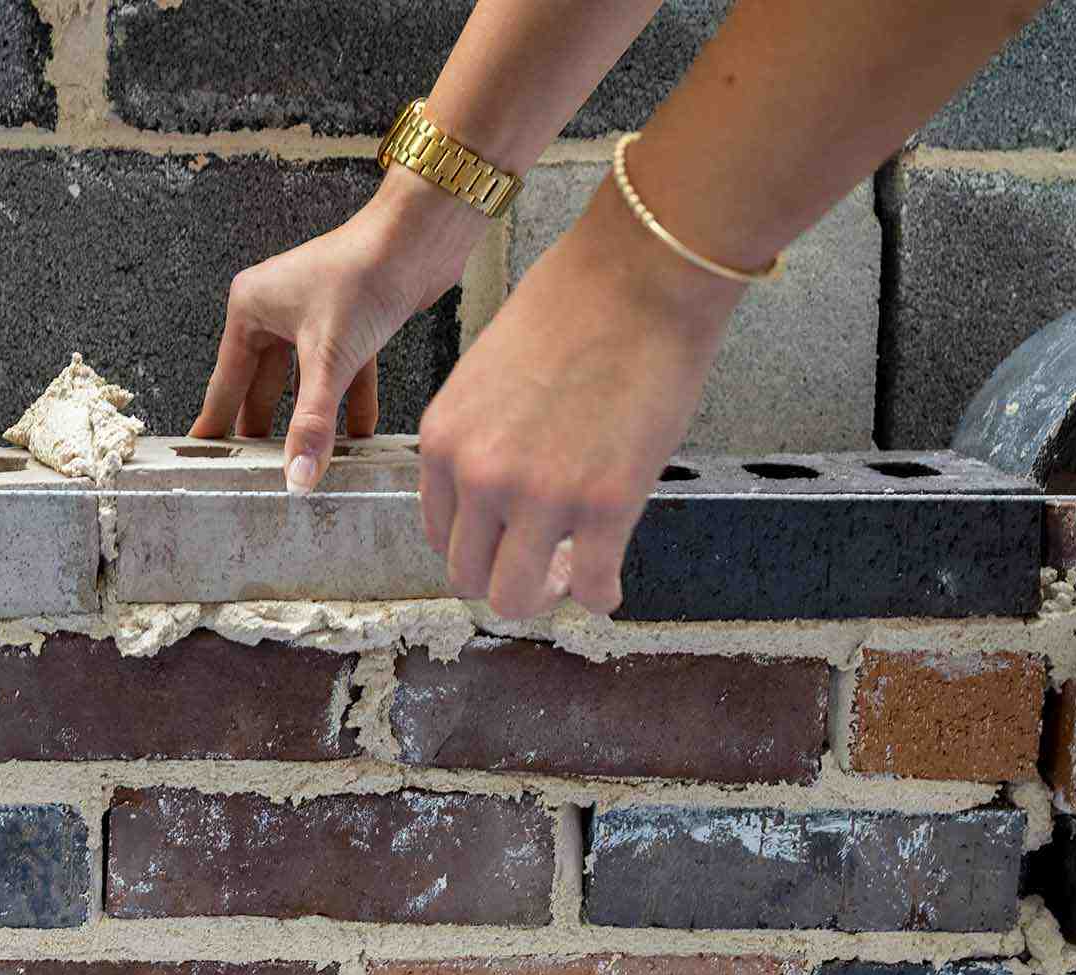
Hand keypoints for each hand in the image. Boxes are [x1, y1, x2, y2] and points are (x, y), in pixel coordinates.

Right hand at [190, 169, 490, 491]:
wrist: (420, 238)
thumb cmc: (364, 273)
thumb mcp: (328, 359)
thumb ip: (312, 422)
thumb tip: (297, 475)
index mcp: (250, 308)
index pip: (226, 381)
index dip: (217, 421)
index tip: (204, 455)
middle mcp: (276, 309)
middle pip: (263, 385)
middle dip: (266, 427)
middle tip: (255, 470)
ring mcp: (314, 315)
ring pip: (304, 382)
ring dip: (310, 418)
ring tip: (304, 461)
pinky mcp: (350, 321)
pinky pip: (340, 372)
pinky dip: (348, 402)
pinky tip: (357, 437)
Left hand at [418, 176, 744, 617]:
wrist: (637, 277)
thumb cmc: (572, 307)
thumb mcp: (488, 376)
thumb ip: (482, 437)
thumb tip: (499, 488)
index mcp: (443, 440)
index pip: (438, 530)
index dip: (476, 544)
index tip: (506, 540)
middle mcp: (478, 476)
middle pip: (467, 573)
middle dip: (504, 577)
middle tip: (543, 566)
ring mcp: (539, 496)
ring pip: (515, 596)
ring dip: (544, 595)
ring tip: (572, 576)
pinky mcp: (605, 505)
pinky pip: (591, 588)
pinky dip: (598, 596)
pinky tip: (609, 585)